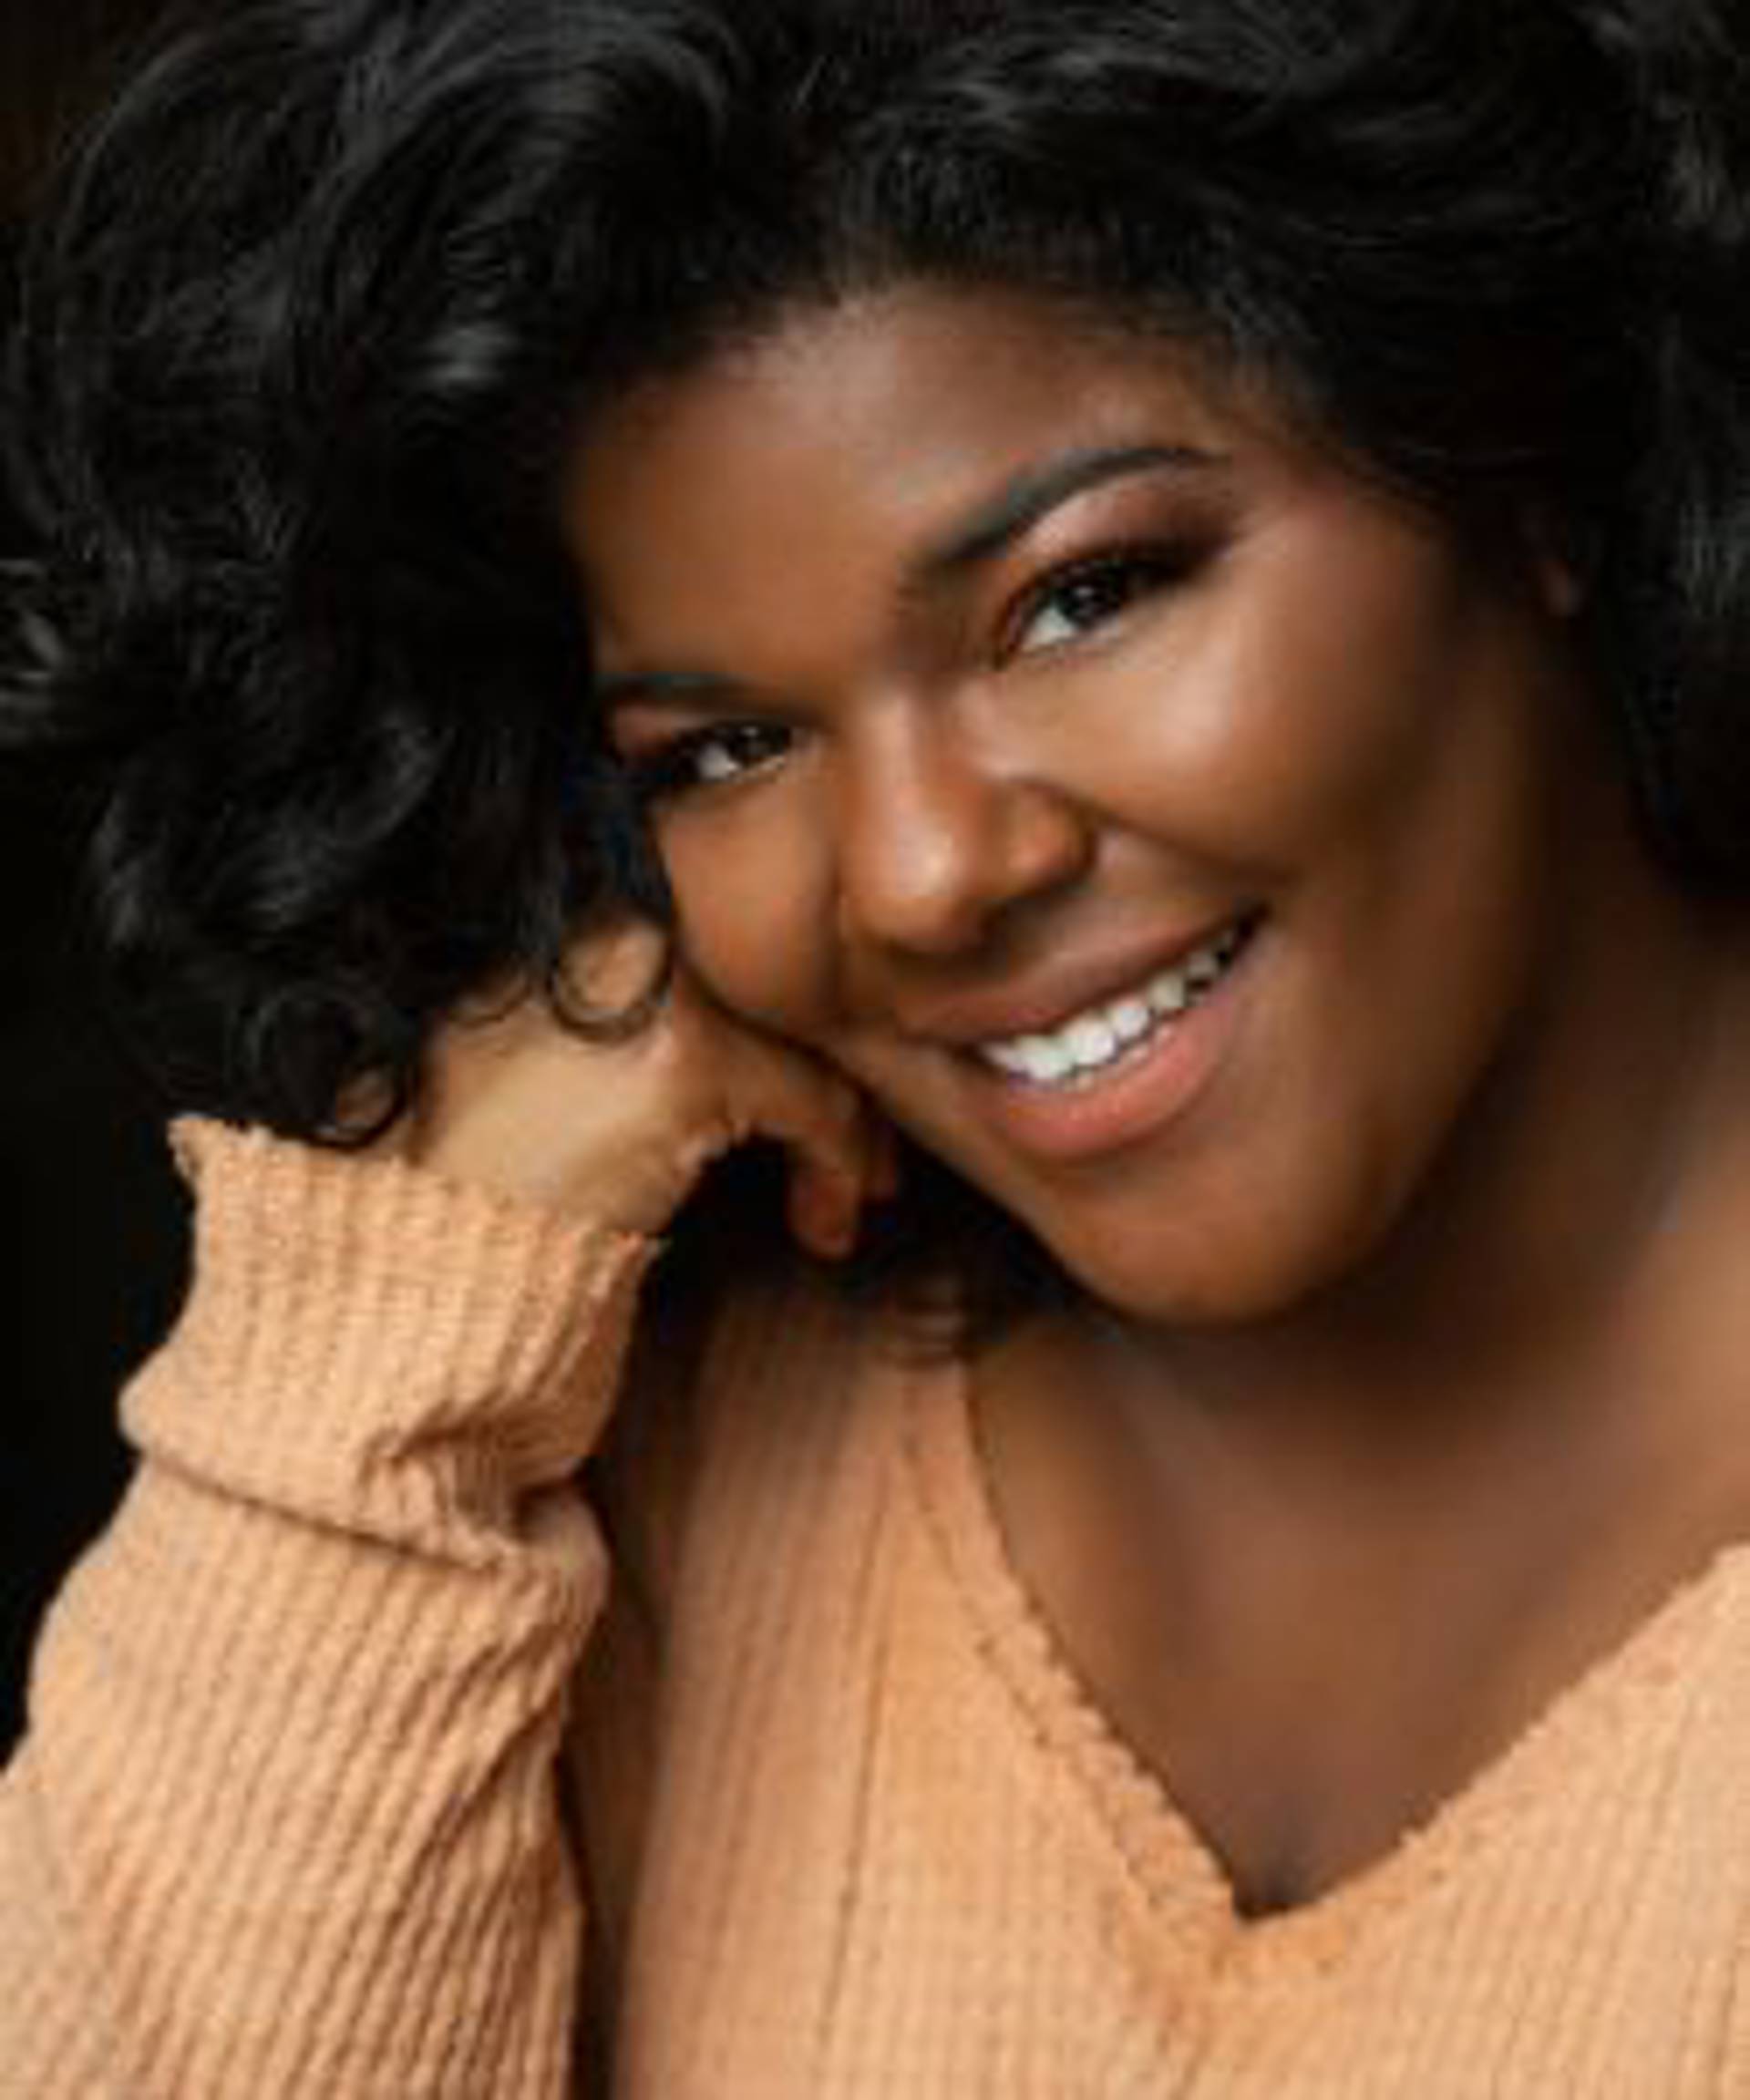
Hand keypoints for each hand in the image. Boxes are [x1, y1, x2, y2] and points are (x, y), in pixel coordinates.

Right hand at [372, 921, 897, 1254]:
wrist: (416, 1261)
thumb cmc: (472, 1180)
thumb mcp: (541, 1056)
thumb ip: (630, 1012)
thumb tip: (750, 1020)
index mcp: (576, 907)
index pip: (731, 936)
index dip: (780, 1015)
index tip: (805, 1089)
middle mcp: (614, 920)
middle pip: (781, 976)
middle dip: (830, 1062)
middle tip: (854, 1150)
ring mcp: (651, 985)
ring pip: (810, 1036)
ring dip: (846, 1124)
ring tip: (850, 1195)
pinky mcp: (687, 1061)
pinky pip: (814, 1102)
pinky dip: (837, 1164)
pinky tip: (824, 1225)